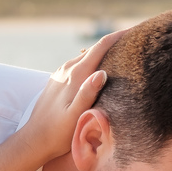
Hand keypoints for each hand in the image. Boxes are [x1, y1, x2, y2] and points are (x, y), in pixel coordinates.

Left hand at [18, 29, 127, 163]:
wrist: (34, 140)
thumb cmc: (58, 133)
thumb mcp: (75, 116)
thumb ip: (87, 94)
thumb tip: (102, 73)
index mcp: (75, 75)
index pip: (101, 47)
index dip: (119, 36)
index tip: (137, 30)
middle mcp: (67, 69)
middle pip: (95, 49)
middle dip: (115, 42)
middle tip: (136, 40)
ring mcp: (61, 73)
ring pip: (86, 57)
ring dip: (103, 52)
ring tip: (122, 52)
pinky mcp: (57, 80)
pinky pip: (78, 65)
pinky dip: (92, 62)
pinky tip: (99, 68)